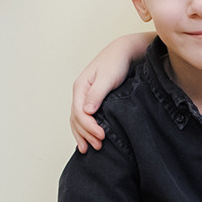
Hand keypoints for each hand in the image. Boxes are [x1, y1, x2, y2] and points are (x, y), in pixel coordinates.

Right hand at [70, 31, 152, 150]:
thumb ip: (97, 93)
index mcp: (80, 87)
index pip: (79, 112)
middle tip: (99, 146)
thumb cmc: (116, 63)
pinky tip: (88, 140)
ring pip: (78, 120)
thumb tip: (86, 111)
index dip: (89, 126)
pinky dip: (85, 130)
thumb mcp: (107, 77)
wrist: (124, 53)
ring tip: (90, 149)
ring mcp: (85, 98)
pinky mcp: (94, 101)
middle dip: (86, 134)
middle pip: (77, 119)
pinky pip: (85, 118)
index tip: (101, 136)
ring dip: (83, 135)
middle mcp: (80, 93)